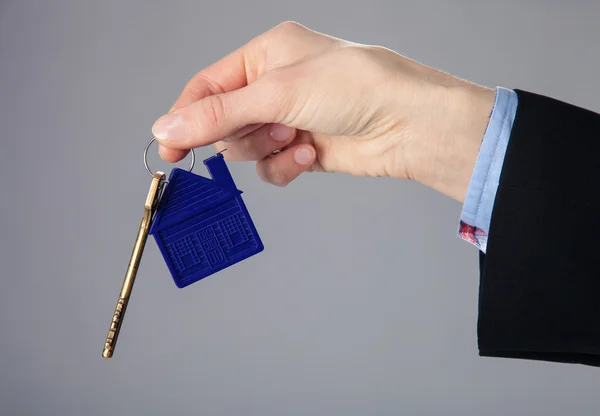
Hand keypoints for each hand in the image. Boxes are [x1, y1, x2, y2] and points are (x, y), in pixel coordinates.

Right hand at [152, 22, 494, 201]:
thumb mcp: (277, 94)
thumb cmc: (356, 87)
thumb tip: (168, 126)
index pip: (208, 86)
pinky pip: (272, 167)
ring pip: (247, 148)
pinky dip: (286, 166)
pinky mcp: (304, 148)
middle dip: (241, 133)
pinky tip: (308, 155)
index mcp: (265, 54)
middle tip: (263, 132)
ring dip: (267, 149)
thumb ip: (218, 114)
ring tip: (295, 137)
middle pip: (224, 121)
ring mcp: (290, 118)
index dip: (186, 116)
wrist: (408, 124)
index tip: (169, 145)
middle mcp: (275, 85)